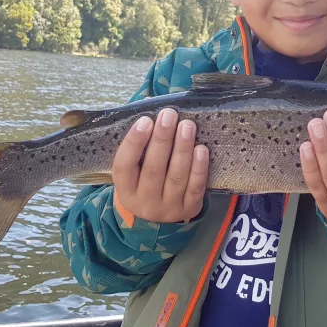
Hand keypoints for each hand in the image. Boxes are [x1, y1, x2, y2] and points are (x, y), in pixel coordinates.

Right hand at [112, 108, 208, 222]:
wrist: (160, 218)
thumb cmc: (146, 181)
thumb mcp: (135, 170)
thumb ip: (140, 145)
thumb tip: (151, 108)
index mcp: (125, 190)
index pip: (124, 166)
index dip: (134, 142)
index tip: (145, 120)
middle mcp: (144, 202)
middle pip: (153, 169)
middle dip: (162, 139)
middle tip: (169, 115)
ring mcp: (167, 208)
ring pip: (176, 177)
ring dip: (183, 149)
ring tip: (187, 125)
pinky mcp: (189, 209)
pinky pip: (195, 188)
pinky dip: (199, 168)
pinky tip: (201, 149)